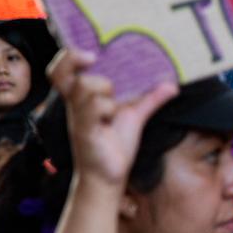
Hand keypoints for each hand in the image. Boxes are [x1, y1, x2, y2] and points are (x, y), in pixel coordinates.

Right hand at [47, 49, 177, 189]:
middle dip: (90, 72)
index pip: (61, 71)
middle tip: (107, 82)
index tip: (90, 54)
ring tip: (113, 108)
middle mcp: (76, 106)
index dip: (68, 58)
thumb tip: (171, 85)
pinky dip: (104, 108)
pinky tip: (111, 118)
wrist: (108, 177)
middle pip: (68, 74)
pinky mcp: (85, 132)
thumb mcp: (134, 117)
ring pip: (84, 87)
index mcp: (82, 99)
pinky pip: (92, 109)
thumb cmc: (114, 146)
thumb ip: (149, 99)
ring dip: (102, 90)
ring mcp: (79, 118)